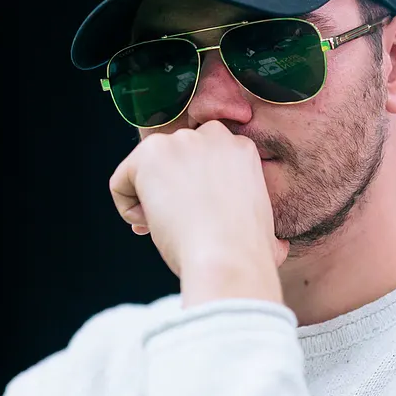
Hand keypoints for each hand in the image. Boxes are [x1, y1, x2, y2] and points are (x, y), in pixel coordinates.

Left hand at [108, 121, 287, 302]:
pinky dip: (126, 208)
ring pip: (144, 171)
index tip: (196, 220)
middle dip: (168, 193)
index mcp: (241, 150)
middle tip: (177, 224)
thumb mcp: (266, 235)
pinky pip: (120, 181)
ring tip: (167, 227)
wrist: (227, 258)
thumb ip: (265, 231)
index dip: (191, 194)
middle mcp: (212, 136)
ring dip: (149, 202)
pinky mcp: (150, 154)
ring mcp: (180, 142)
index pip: (199, 162)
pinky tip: (149, 224)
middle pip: (171, 162)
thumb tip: (276, 247)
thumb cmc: (247, 257)